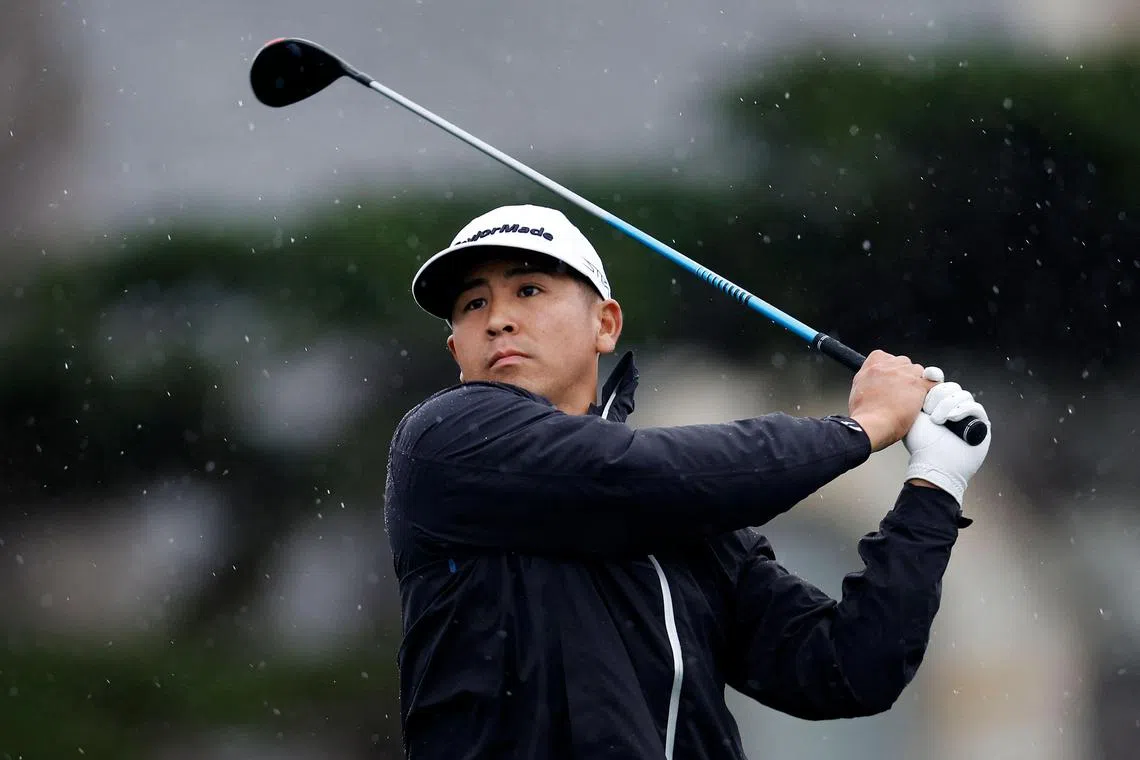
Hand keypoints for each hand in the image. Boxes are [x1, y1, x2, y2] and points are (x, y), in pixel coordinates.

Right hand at [847, 350, 936, 451]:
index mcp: (872, 366)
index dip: (890, 368)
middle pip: (904, 363)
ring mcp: (904, 374)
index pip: (885, 357)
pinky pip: (934, 382)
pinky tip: (928, 397)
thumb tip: (874, 383)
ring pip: (919, 371)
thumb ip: (868, 381)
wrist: (871, 425)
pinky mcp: (918, 385)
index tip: (890, 378)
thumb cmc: (864, 414)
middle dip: (904, 375)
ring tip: (911, 398)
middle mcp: (888, 366)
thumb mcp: (857, 390)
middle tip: (900, 391)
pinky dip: (933, 388)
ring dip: (917, 382)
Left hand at [903, 381, 991, 505]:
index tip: (929, 375)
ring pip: (963, 395)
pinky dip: (963, 409)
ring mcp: (966, 415)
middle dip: (939, 395)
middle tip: (929, 411)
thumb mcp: (913, 416)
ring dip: (949, 404)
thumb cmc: (921, 444)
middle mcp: (952, 407)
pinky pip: (975, 407)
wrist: (934, 463)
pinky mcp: (980, 423)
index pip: (940, 382)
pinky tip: (951, 418)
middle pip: (951, 387)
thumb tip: (921, 376)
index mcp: (936, 403)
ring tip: (938, 420)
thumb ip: (915, 397)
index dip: (935, 378)